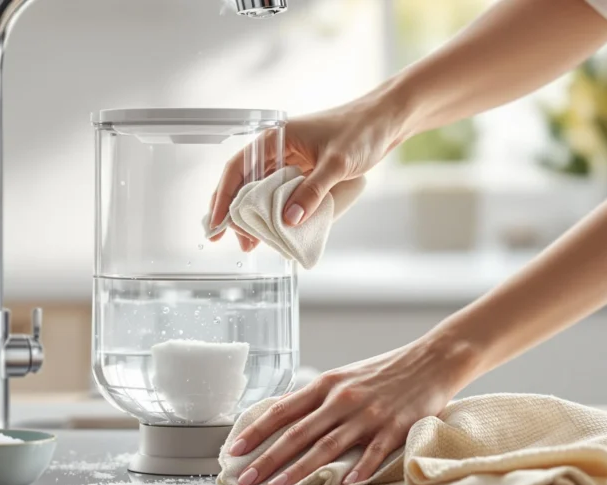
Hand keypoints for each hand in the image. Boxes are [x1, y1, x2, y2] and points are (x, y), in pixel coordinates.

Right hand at [207, 89, 407, 250]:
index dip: (223, 196)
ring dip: (257, 216)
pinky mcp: (306, 170)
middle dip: (237, 213)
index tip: (217, 223)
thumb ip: (313, 192)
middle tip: (234, 241)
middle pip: (246, 182)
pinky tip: (275, 230)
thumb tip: (288, 221)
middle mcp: (279, 148)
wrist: (389, 119)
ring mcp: (292, 160)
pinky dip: (276, 212)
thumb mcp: (336, 163)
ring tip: (252, 243)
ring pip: (264, 191)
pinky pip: (283, 193)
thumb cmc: (362, 131)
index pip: (238, 168)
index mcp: (277, 137)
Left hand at [228, 331, 479, 484]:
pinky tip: (342, 483)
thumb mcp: (342, 377)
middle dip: (267, 458)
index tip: (234, 450)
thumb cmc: (383, 372)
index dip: (256, 431)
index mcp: (326, 385)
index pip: (282, 411)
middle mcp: (342, 399)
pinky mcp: (395, 428)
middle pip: (297, 433)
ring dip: (298, 470)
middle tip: (244, 478)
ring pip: (327, 446)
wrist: (431, 360)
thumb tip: (279, 412)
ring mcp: (368, 415)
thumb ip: (313, 397)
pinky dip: (358, 468)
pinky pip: (373, 453)